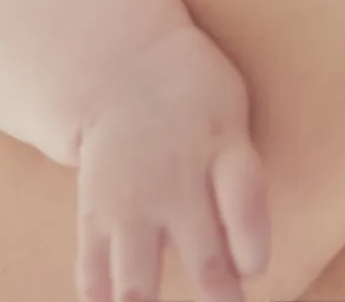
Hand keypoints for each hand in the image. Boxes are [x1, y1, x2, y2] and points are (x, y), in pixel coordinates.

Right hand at [74, 21, 269, 301]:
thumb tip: (247, 256)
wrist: (122, 66)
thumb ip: (241, 177)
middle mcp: (175, 182)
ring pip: (139, 284)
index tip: (252, 268)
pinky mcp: (94, 215)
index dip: (252, 247)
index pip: (244, 204)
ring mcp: (130, 203)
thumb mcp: (231, 113)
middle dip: (221, 298)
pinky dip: (103, 301)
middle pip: (205, 261)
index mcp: (221, 147)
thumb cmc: (195, 97)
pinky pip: (93, 274)